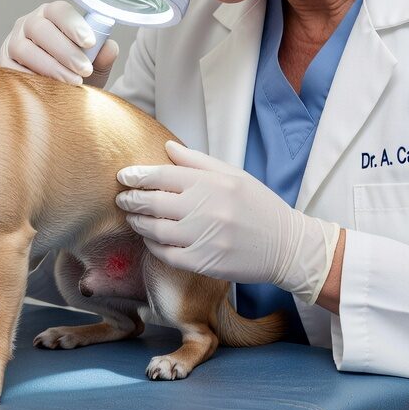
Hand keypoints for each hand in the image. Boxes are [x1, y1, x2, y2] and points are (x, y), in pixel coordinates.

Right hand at [0, 0, 118, 87]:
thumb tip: (108, 48)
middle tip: (85, 70)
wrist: (54, 96)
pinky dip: (31, 79)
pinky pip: (12, 69)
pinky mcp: (2, 64)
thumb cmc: (75, 73)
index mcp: (51, 15)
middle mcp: (28, 24)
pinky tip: (49, 90)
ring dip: (50, 66)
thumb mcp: (94, 65)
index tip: (90, 42)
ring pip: (25, 49)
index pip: (59, 10)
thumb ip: (103, 56)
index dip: (74, 24)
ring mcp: (12, 43)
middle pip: (40, 28)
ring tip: (73, 82)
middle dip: (65, 50)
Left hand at [116, 140, 341, 303]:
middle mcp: (205, 209)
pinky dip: (153, 246)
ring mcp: (203, 238)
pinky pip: (166, 254)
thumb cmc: (259, 206)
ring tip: (133, 218)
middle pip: (153, 202)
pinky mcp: (203, 262)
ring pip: (155, 230)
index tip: (123, 177)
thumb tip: (167, 147)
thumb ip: (197, 162)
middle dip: (132, 200)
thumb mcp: (233, 175)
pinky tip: (151, 240)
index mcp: (212, 183)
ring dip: (138, 223)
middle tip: (122, 198)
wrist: (286, 245)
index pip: (162, 176)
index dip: (137, 176)